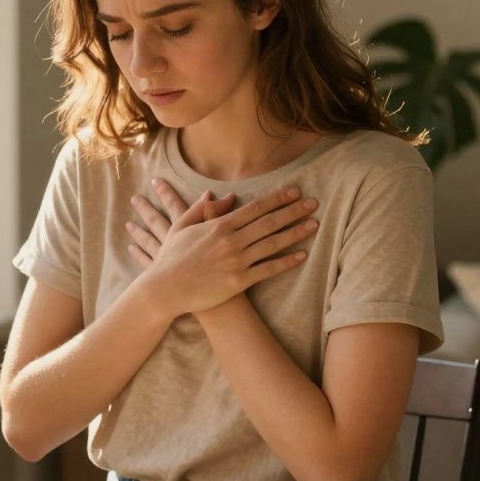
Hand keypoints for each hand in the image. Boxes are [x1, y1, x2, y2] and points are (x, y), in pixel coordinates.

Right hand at [126, 179, 318, 315]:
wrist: (165, 289)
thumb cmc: (171, 257)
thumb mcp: (181, 227)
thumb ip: (202, 209)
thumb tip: (223, 195)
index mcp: (219, 225)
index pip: (255, 208)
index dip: (277, 198)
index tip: (294, 191)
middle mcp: (231, 241)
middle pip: (269, 222)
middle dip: (293, 211)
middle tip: (313, 203)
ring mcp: (236, 261)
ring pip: (272, 244)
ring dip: (295, 233)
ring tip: (314, 225)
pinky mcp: (239, 281)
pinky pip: (267, 270)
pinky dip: (286, 262)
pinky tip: (302, 256)